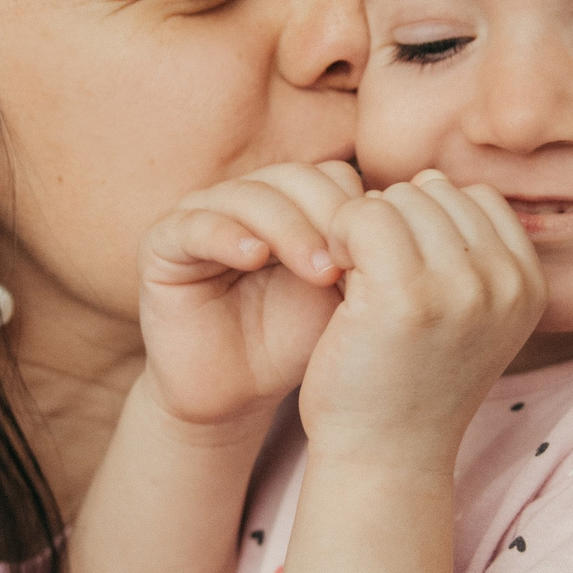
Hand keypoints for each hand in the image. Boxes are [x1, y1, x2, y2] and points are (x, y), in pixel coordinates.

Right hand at [137, 162, 362, 429]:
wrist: (236, 396)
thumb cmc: (294, 344)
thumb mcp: (341, 295)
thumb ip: (365, 254)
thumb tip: (409, 217)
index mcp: (292, 202)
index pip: (330, 177)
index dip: (356, 209)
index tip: (381, 254)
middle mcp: (247, 199)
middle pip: (293, 177)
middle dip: (328, 216)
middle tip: (349, 263)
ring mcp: (202, 215)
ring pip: (249, 195)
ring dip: (288, 228)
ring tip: (317, 270)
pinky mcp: (162, 243)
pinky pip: (194, 224)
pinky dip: (227, 235)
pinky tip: (255, 258)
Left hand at [299, 170, 545, 459]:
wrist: (384, 454)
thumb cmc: (410, 379)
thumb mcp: (464, 315)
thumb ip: (465, 251)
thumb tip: (431, 176)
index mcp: (528, 284)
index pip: (475, 198)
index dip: (426, 223)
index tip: (404, 272)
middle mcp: (504, 283)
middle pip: (434, 190)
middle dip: (393, 222)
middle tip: (371, 277)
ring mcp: (460, 288)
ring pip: (398, 198)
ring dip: (363, 229)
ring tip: (355, 279)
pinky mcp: (406, 296)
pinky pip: (364, 216)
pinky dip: (339, 235)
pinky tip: (334, 275)